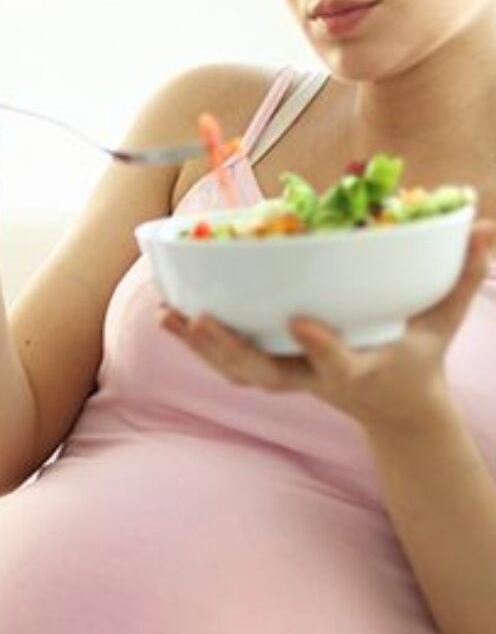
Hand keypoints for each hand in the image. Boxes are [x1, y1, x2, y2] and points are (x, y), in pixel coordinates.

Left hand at [158, 219, 495, 431]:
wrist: (393, 406)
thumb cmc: (418, 358)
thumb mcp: (444, 324)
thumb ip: (462, 278)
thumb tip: (489, 227)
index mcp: (360, 369)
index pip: (339, 362)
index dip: (321, 348)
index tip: (303, 322)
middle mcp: (317, 380)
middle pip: (267, 373)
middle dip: (230, 350)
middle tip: (198, 319)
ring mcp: (292, 380)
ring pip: (240, 372)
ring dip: (203, 349)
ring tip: (169, 315)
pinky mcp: (276, 373)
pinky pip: (232, 365)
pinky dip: (201, 347)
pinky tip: (173, 319)